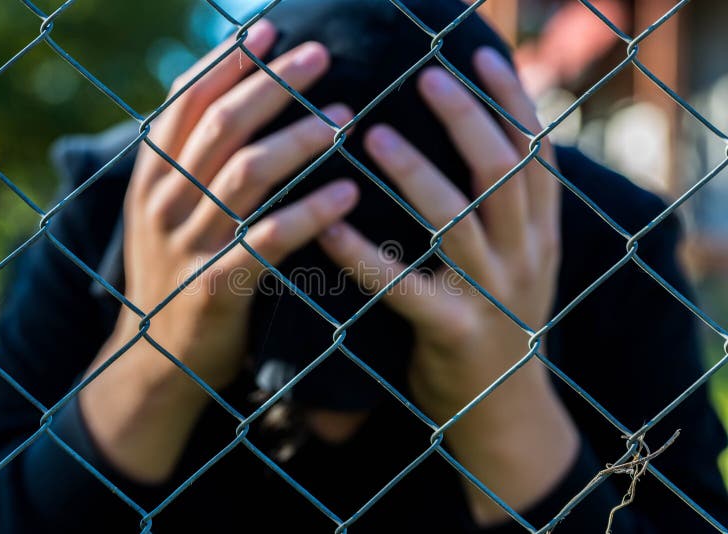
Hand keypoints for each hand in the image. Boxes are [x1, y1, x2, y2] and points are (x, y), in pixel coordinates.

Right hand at [80, 21, 357, 482]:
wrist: (154, 360)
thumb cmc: (177, 274)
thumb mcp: (167, 212)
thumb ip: (192, 162)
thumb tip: (232, 99)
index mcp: (152, 176)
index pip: (185, 100)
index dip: (228, 60)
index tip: (270, 27)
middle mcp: (165, 202)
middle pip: (222, 125)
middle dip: (273, 82)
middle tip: (321, 55)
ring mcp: (187, 244)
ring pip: (248, 173)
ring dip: (300, 138)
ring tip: (346, 117)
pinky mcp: (215, 286)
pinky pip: (269, 240)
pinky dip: (311, 212)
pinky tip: (348, 194)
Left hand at [318, 48, 577, 524]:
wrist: (506, 412)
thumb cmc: (494, 323)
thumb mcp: (515, 261)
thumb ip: (504, 210)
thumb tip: (477, 142)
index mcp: (540, 233)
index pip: (535, 151)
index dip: (511, 99)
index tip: (479, 52)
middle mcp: (526, 256)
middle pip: (504, 171)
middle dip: (468, 116)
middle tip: (425, 73)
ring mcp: (494, 296)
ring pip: (459, 220)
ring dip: (418, 173)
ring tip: (373, 135)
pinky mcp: (454, 333)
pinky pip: (405, 289)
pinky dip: (364, 256)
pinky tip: (329, 228)